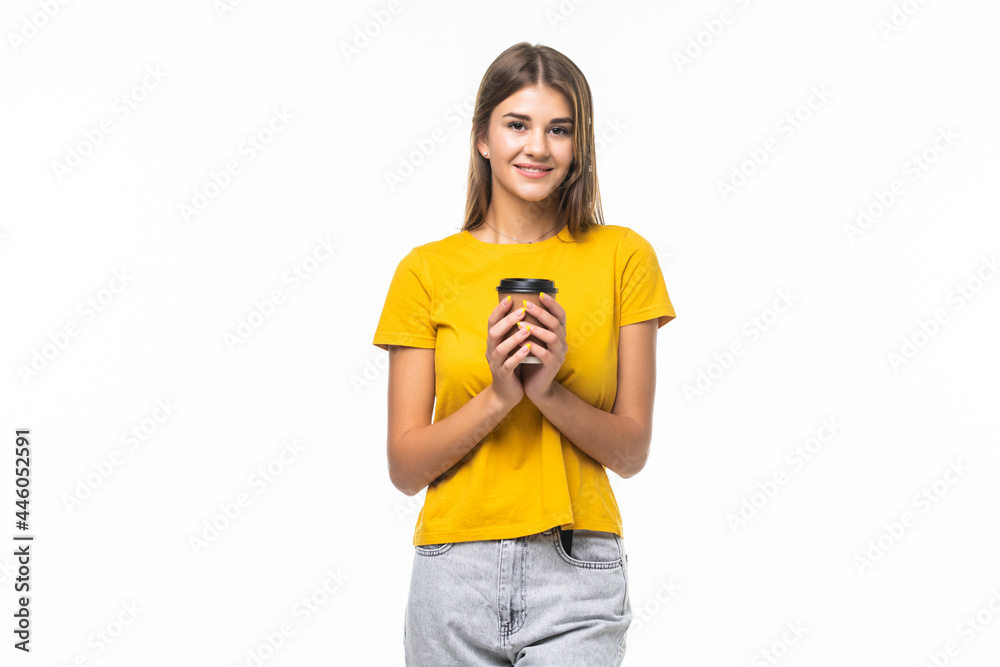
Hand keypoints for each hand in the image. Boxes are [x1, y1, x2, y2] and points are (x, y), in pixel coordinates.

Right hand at [485, 296, 531, 410]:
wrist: (505, 394)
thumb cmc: (511, 367)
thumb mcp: (509, 348)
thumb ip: (513, 333)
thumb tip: (524, 312)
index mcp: (493, 343)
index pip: (492, 322)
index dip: (499, 310)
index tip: (510, 298)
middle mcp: (491, 351)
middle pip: (493, 332)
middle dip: (507, 320)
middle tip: (522, 310)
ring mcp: (496, 364)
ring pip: (500, 349)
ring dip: (514, 338)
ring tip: (528, 329)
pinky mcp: (503, 376)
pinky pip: (509, 365)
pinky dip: (518, 356)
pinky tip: (528, 349)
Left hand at [519, 293, 567, 401]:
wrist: (537, 386)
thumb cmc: (532, 359)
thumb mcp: (534, 340)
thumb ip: (532, 325)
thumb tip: (520, 304)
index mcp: (559, 334)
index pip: (560, 315)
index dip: (552, 304)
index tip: (540, 294)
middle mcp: (562, 343)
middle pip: (555, 324)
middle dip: (541, 313)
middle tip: (526, 305)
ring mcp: (559, 355)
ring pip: (551, 337)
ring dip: (536, 329)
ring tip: (520, 324)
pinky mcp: (552, 366)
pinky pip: (544, 354)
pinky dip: (532, 347)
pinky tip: (520, 342)